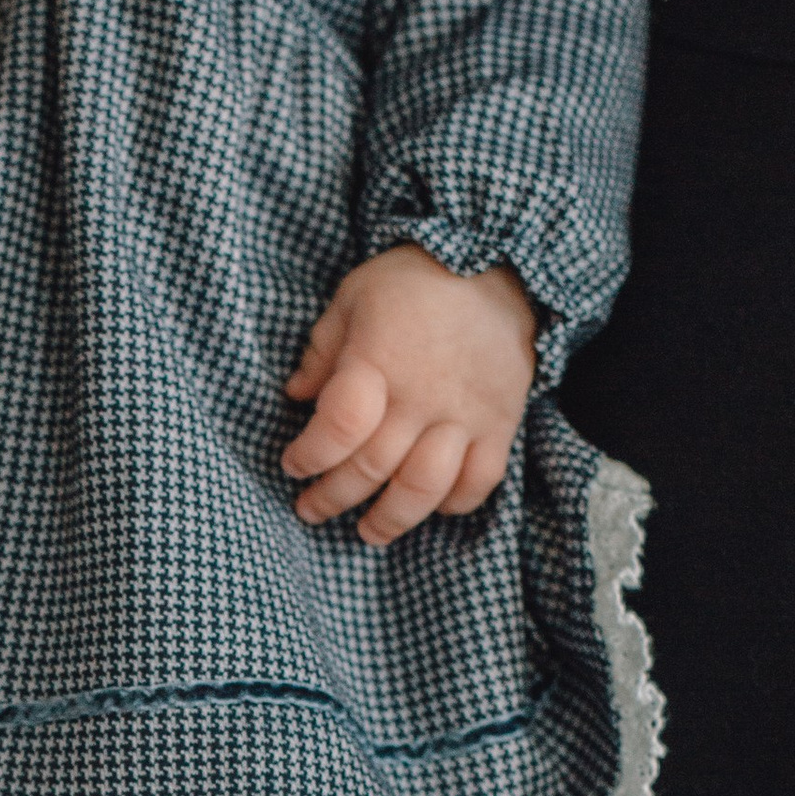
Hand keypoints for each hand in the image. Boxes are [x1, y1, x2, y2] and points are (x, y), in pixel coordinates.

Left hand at [283, 247, 538, 545]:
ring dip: (390, 519)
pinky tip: (433, 506)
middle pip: (371, 467)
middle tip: (310, 509)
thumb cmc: (416, 279)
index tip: (293, 465)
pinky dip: (455, 503)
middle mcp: (420, 397)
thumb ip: (322, 350)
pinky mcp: (500, 424)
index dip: (309, 456)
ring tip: (368, 532)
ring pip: (423, 487)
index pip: (338, 427)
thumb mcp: (354, 297)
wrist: (501, 263)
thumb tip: (296, 395)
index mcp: (378, 362)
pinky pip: (479, 481)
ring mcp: (464, 415)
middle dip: (332, 497)